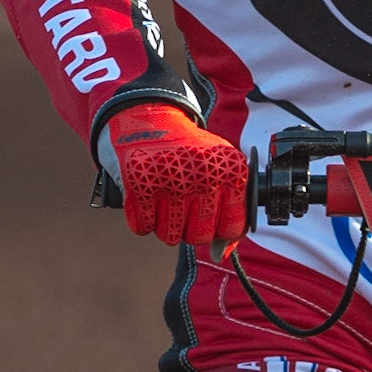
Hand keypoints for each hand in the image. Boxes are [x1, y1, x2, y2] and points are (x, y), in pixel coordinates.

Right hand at [101, 104, 247, 247]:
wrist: (148, 117)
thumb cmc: (188, 153)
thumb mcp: (220, 171)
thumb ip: (229, 211)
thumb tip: (223, 255)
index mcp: (230, 170)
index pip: (232, 226)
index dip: (220, 231)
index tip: (210, 218)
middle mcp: (203, 174)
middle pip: (200, 236)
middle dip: (190, 229)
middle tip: (183, 206)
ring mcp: (171, 179)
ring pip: (170, 236)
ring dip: (165, 224)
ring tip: (165, 197)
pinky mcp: (139, 183)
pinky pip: (142, 227)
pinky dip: (142, 218)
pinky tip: (146, 195)